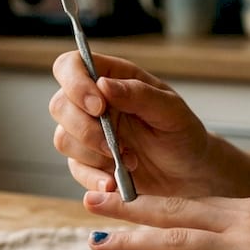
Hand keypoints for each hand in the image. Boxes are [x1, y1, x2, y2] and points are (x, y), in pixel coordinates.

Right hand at [50, 51, 214, 196]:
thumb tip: (104, 85)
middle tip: (117, 146)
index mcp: (112, 78)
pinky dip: (94, 178)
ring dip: (94, 155)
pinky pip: (75, 169)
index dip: (75, 83)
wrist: (190, 174)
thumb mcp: (171, 111)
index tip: (98, 106)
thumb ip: (139, 94)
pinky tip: (115, 183)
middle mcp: (94, 103)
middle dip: (85, 129)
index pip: (71, 66)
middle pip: (60, 105)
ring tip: (130, 162)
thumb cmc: (182, 134)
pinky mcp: (88, 162)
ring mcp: (88, 133)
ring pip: (63, 139)